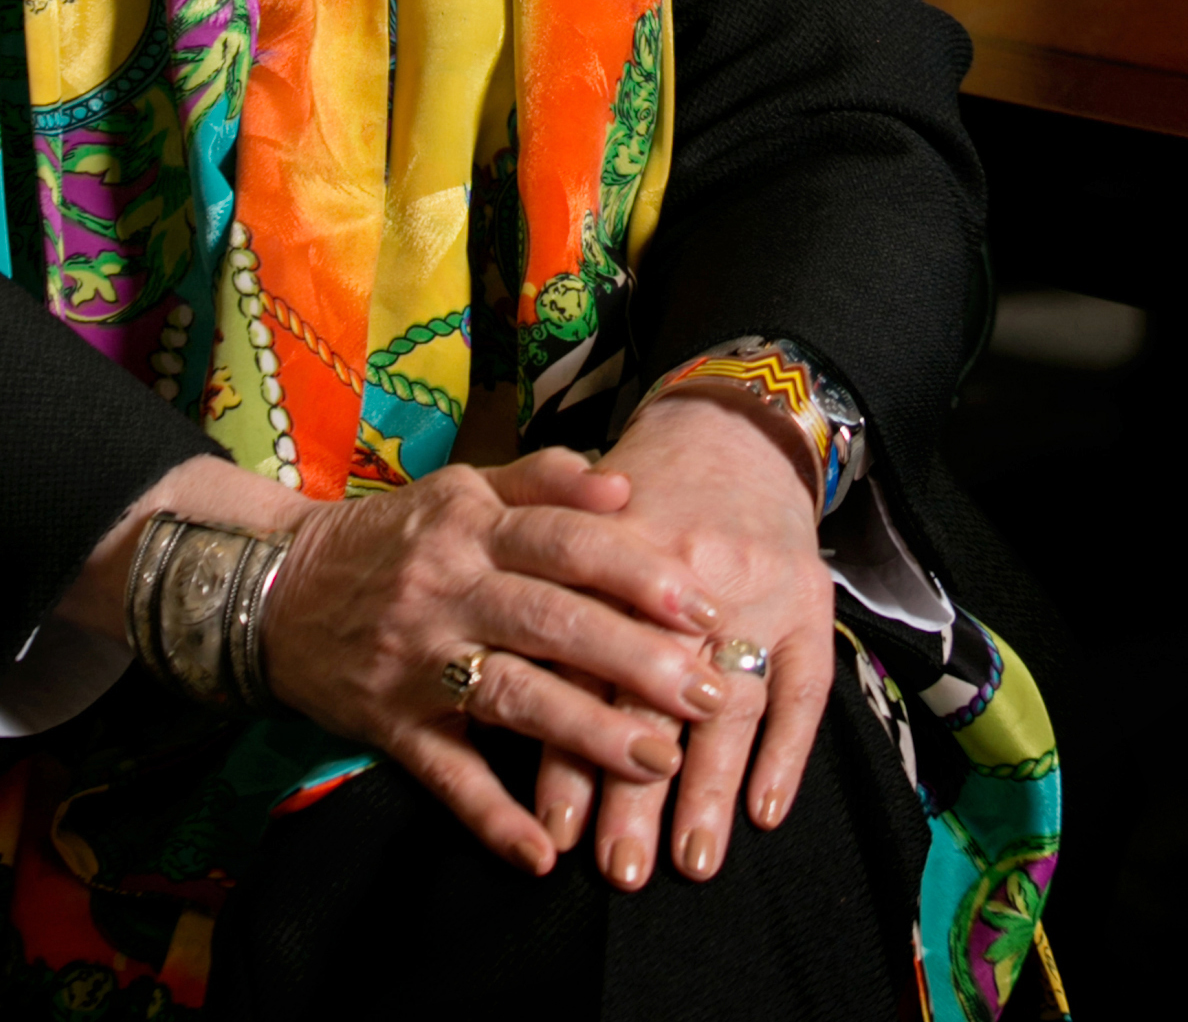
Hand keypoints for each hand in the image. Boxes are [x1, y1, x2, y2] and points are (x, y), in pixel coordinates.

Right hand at [257, 444, 731, 875]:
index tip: (705, 608)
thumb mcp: (457, 490)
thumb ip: (539, 481)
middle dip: (636, 659)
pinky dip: (492, 817)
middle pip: (551, 620)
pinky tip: (543, 853)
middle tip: (711, 694)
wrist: (274, 587)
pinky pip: (445, 776)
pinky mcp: (390, 725)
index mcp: (469, 524)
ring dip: (587, 734)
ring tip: (659, 760)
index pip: (565, 542)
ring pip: (510, 696)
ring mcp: (416, 660)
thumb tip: (622, 484)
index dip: (638, 575)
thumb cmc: (392, 539)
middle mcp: (446, 587)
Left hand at [530, 396, 832, 891]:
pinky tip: (766, 813)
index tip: (555, 835)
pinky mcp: (811, 602)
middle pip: (654, 695)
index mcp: (612, 554)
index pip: (584, 671)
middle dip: (637, 790)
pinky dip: (788, 752)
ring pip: (731, 701)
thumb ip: (540, 606)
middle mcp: (683, 573)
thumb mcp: (573, 532)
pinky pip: (805, 687)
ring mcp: (755, 589)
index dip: (569, 754)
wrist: (727, 429)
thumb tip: (488, 706)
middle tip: (620, 871)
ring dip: (711, 789)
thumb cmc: (634, 495)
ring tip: (692, 861)